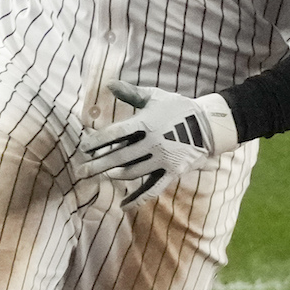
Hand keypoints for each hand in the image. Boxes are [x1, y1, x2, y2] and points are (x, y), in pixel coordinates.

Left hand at [77, 82, 215, 205]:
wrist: (209, 125)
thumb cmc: (177, 108)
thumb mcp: (155, 97)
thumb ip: (131, 93)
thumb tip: (109, 84)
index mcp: (146, 123)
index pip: (115, 133)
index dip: (98, 141)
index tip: (84, 147)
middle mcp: (152, 143)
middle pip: (119, 157)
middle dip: (97, 165)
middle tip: (80, 172)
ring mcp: (162, 160)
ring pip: (132, 173)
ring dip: (114, 175)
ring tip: (101, 175)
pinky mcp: (171, 173)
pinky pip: (151, 189)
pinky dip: (137, 198)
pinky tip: (123, 205)